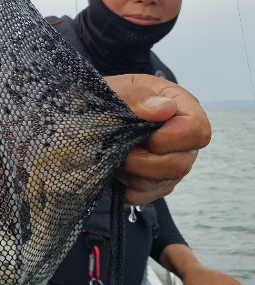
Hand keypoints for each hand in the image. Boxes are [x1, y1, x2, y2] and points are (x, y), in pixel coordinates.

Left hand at [104, 74, 210, 205]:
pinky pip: (143, 196)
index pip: (197, 130)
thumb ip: (135, 95)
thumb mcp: (114, 88)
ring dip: (130, 172)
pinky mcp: (154, 185)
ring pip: (160, 183)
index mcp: (180, 108)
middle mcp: (182, 140)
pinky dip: (123, 185)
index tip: (142, 134)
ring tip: (112, 153)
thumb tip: (164, 109)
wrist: (87, 115)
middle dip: (143, 160)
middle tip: (118, 147)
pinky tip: (113, 168)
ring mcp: (170, 165)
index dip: (170, 138)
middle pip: (180, 165)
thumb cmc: (106, 97)